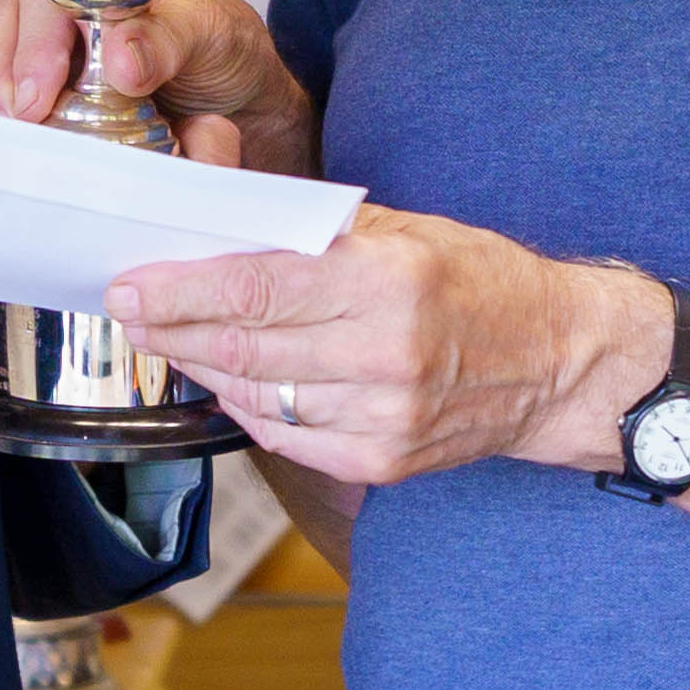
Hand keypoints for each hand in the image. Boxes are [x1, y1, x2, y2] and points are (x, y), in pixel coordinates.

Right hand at [0, 0, 314, 173]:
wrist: (229, 100)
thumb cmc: (218, 53)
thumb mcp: (212, 38)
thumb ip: (169, 41)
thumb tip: (121, 58)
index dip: (34, 40)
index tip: (38, 95)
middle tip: (19, 122)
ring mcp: (32, 31)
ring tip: (11, 135)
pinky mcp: (23, 74)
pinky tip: (10, 136)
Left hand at [106, 211, 667, 489]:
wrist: (560, 361)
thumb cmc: (481, 282)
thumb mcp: (407, 230)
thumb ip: (317, 234)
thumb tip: (220, 231)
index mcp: (388, 279)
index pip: (257, 286)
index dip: (180, 291)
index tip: (129, 287)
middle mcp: (384, 351)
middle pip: (244, 346)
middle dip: (173, 329)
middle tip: (131, 313)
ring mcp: (383, 415)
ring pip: (257, 395)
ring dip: (203, 368)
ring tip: (175, 342)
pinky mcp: (384, 460)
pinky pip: (286, 435)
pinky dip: (247, 409)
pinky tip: (231, 384)